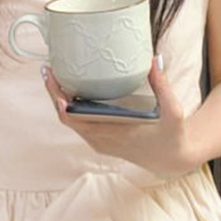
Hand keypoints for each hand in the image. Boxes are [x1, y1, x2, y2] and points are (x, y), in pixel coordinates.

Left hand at [42, 57, 197, 177]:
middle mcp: (101, 140)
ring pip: (70, 121)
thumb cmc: (172, 135)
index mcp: (114, 133)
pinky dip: (70, 107)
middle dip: (54, 93)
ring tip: (55, 73)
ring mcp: (99, 142)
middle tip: (48, 67)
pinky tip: (70, 88)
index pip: (76, 119)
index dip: (60, 102)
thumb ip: (162, 86)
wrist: (172, 160)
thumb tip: (154, 59)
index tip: (53, 81)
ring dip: (60, 99)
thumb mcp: (173, 111)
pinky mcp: (100, 141)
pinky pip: (79, 124)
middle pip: (66, 117)